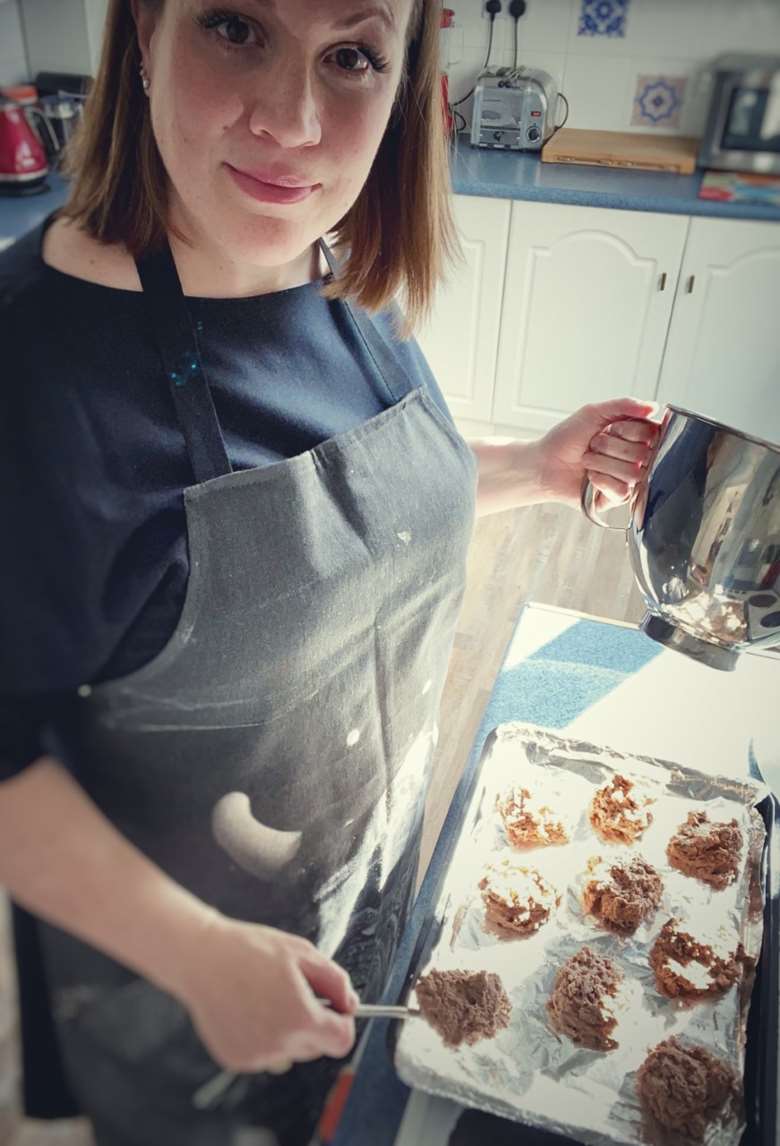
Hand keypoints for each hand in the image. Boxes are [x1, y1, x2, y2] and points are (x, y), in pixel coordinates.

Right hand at [176, 914, 357, 1072]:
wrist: (201, 959)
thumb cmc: (251, 950)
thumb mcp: (302, 953)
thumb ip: (336, 981)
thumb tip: (351, 1005)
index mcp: (300, 1019)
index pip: (342, 1041)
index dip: (342, 1022)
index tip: (334, 1008)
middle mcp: (279, 1045)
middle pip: (316, 1046)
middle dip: (314, 1023)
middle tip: (293, 991)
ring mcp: (256, 1056)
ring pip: (290, 1052)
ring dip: (288, 1032)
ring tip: (267, 998)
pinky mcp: (236, 1060)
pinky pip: (265, 1055)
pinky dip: (263, 1037)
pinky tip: (248, 1010)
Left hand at [536, 397, 660, 511]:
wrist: (544, 463)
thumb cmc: (567, 438)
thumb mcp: (593, 413)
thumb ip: (624, 405)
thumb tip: (653, 407)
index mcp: (635, 435)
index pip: (652, 432)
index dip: (627, 430)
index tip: (609, 428)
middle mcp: (636, 457)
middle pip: (643, 453)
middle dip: (610, 446)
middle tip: (593, 445)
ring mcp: (628, 479)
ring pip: (633, 473)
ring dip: (602, 463)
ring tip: (588, 461)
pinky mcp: (617, 498)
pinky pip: (622, 490)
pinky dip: (601, 480)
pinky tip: (590, 478)